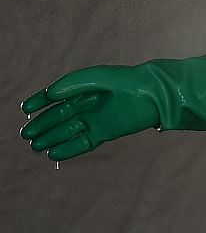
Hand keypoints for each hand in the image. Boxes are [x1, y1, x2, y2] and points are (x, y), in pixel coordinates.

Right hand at [20, 66, 166, 161]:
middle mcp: (86, 105)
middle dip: (41, 126)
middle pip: (58, 117)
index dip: (39, 103)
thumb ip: (72, 84)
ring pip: (67, 132)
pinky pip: (82, 143)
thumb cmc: (126, 82)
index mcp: (82, 89)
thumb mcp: (96, 78)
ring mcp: (95, 120)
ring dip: (51, 139)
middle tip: (26, 135)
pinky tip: (53, 154)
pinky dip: (68, 149)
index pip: (55, 97)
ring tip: (35, 147)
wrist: (154, 95)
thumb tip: (49, 94)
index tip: (25, 110)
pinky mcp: (104, 133)